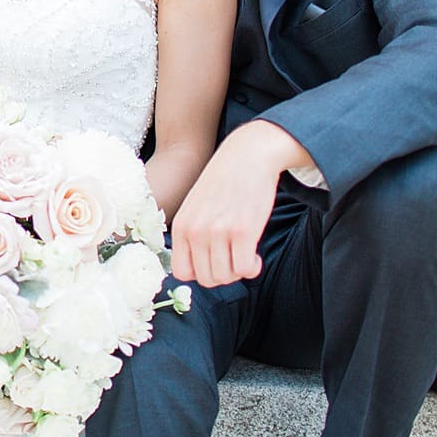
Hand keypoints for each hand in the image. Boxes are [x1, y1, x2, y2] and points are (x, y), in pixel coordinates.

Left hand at [170, 120, 310, 286]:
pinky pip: (245, 269)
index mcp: (181, 226)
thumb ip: (192, 234)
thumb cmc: (222, 184)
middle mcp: (196, 231)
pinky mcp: (243, 231)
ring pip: (225, 277)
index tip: (213, 262)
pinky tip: (255, 255)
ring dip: (238, 272)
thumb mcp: (195, 207)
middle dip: (222, 275)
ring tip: (244, 254)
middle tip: (233, 258)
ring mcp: (218, 232)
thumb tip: (196, 269)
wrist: (246, 157)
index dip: (200, 273)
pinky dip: (252, 268)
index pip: (181, 272)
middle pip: (206, 279)